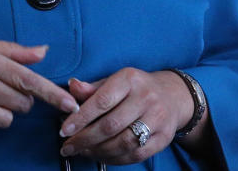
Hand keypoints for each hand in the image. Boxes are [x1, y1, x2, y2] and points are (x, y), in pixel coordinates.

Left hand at [57, 68, 192, 162]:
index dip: (80, 118)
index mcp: (129, 80)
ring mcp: (157, 119)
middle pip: (111, 125)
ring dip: (98, 151)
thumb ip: (92, 88)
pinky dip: (114, 159)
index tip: (64, 130)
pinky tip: (100, 155)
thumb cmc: (136, 88)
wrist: (173, 95)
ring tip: (82, 151)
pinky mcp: (163, 138)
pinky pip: (135, 154)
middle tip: (68, 146)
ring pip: (122, 143)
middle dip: (85, 139)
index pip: (101, 101)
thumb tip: (71, 87)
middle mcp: (145, 98)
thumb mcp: (115, 80)